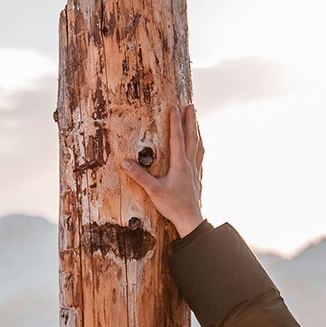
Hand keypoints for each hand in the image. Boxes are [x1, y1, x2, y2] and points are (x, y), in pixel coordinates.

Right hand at [122, 103, 204, 236]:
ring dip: (197, 132)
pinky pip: (200, 158)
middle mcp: (189, 165)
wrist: (191, 220)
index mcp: (180, 164)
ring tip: (196, 122)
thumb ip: (139, 176)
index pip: (177, 138)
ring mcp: (195, 172)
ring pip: (199, 146)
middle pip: (192, 138)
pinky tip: (199, 149)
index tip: (174, 106)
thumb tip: (125, 163)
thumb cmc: (174, 206)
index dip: (175, 121)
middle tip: (191, 105)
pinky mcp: (197, 179)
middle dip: (190, 120)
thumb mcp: (154, 191)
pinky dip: (200, 148)